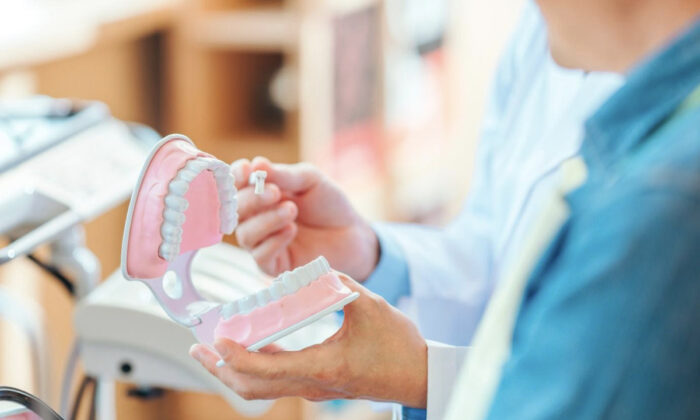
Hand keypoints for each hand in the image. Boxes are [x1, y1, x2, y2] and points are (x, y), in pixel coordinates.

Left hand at [190, 274, 427, 407]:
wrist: (417, 376)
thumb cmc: (399, 346)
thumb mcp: (372, 307)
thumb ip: (340, 284)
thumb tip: (314, 268)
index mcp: (323, 366)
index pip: (267, 369)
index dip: (237, 356)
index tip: (217, 340)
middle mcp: (312, 383)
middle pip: (253, 386)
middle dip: (220, 369)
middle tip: (197, 349)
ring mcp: (313, 386)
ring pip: (261, 387)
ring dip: (233, 370)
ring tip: (212, 351)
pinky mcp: (317, 382)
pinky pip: (276, 379)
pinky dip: (254, 366)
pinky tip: (247, 346)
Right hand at [231, 157, 378, 279]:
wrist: (353, 234)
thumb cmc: (329, 204)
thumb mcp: (310, 180)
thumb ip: (285, 175)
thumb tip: (256, 164)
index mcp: (260, 194)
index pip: (236, 185)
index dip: (236, 177)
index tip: (247, 170)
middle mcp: (256, 218)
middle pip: (235, 211)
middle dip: (252, 199)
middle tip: (276, 193)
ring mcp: (263, 243)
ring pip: (245, 234)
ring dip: (265, 220)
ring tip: (291, 210)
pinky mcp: (274, 265)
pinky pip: (260, 256)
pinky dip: (272, 242)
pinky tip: (291, 230)